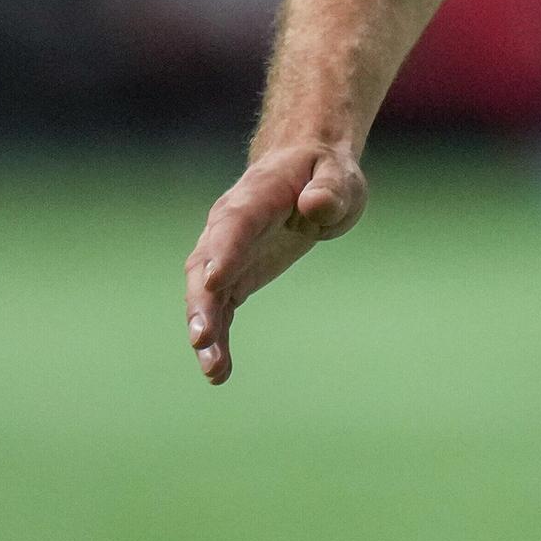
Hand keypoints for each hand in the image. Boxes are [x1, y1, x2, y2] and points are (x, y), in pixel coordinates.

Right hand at [183, 142, 368, 384]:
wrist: (304, 168)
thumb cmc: (323, 171)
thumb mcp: (338, 175)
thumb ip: (329, 190)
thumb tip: (316, 204)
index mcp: (255, 197)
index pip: (235, 225)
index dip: (224, 252)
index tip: (213, 282)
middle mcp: (229, 226)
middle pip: (206, 264)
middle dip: (202, 302)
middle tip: (202, 338)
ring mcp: (227, 253)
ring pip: (205, 294)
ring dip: (206, 329)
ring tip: (212, 367)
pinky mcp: (234, 277)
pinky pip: (220, 310)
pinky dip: (218, 339)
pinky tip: (220, 372)